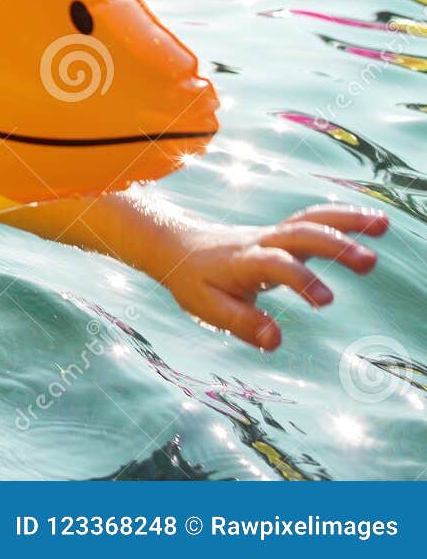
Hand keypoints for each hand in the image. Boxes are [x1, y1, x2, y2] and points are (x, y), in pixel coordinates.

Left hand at [148, 205, 387, 349]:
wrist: (175, 245)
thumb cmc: (192, 279)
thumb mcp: (206, 306)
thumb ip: (241, 323)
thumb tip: (276, 341)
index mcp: (243, 261)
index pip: (276, 265)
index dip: (301, 279)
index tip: (326, 302)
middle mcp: (260, 241)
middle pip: (300, 234)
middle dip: (335, 245)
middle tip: (370, 262)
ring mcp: (272, 234)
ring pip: (310, 219)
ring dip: (347, 220)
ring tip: (384, 224)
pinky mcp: (280, 234)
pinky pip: (312, 221)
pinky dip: (341, 217)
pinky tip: (371, 222)